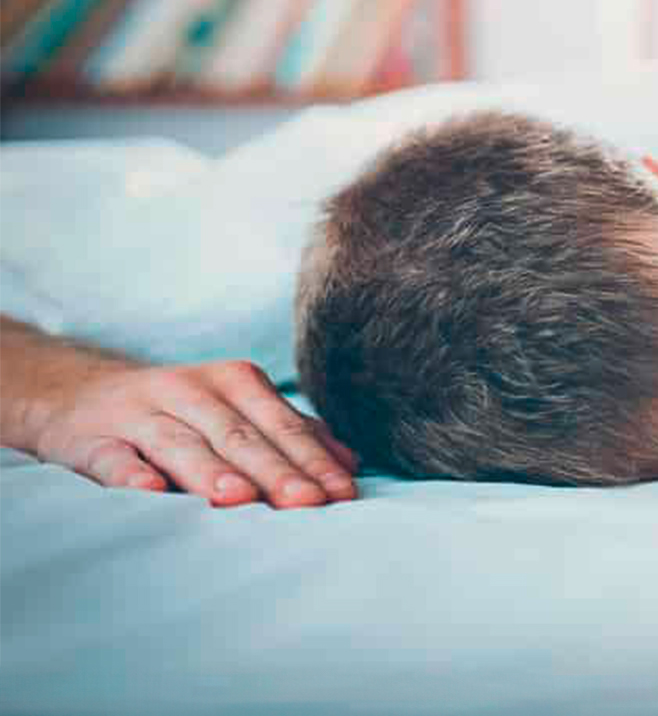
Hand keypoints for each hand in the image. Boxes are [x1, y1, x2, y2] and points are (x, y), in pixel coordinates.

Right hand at [27, 359, 358, 507]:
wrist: (77, 393)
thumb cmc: (181, 411)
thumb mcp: (238, 410)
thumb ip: (293, 434)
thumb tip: (350, 463)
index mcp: (234, 383)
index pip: (281, 425)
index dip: (313, 460)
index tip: (342, 494)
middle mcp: (190, 392)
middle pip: (239, 436)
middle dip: (275, 470)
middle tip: (306, 503)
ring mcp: (139, 415)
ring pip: (181, 444)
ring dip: (210, 471)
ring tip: (238, 498)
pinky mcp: (92, 440)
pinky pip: (114, 459)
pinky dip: (130, 475)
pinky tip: (149, 493)